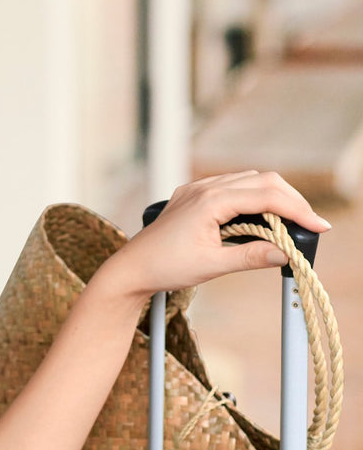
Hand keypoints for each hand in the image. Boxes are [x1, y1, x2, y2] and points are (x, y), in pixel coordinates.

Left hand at [97, 170, 329, 302]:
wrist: (131, 268)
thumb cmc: (165, 267)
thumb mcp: (212, 266)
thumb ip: (251, 256)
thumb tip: (286, 254)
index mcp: (210, 200)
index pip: (266, 196)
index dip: (297, 210)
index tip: (318, 227)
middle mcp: (205, 187)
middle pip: (263, 181)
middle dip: (290, 200)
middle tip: (309, 224)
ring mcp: (198, 189)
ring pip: (248, 181)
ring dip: (272, 197)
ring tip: (289, 223)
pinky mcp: (193, 195)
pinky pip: (231, 187)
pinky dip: (252, 198)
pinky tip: (259, 218)